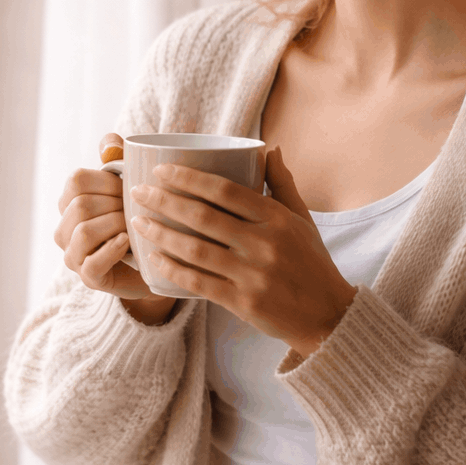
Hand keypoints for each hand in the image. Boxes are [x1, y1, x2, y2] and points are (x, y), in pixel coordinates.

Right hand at [54, 133, 173, 310]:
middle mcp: (63, 229)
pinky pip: (92, 263)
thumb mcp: (130, 187)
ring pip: (84, 232)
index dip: (107, 180)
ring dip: (115, 225)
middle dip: (115, 203)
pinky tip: (128, 241)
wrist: (151, 263)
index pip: (77, 180)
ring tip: (135, 225)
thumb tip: (109, 143)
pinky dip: (112, 249)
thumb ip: (120, 160)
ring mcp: (72, 255)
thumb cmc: (137, 220)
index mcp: (69, 202)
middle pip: (81, 205)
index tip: (129, 187)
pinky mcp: (88, 278)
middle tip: (138, 208)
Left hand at [127, 145, 355, 356]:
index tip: (162, 170)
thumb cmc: (311, 262)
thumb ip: (282, 184)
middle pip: (203, 217)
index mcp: (277, 219)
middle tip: (138, 192)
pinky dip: (173, 270)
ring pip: (196, 250)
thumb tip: (269, 148)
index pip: (225, 191)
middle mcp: (264, 244)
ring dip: (161, 234)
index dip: (189, 178)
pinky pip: (199, 283)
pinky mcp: (243, 302)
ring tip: (137, 222)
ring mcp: (253, 275)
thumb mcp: (302, 219)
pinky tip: (154, 259)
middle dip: (164, 201)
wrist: (328, 316)